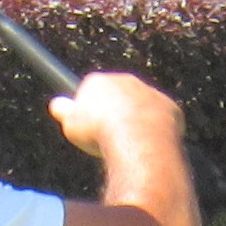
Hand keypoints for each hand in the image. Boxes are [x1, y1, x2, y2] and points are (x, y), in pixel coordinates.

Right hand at [48, 72, 184, 162]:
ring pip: (141, 106)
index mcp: (100, 81)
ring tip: (129, 145)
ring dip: (135, 121)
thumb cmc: (100, 132)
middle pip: (118, 94)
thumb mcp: (71, 124)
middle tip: (108, 136)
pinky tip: (149, 145)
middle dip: (114, 111)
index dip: (89, 108)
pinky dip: (155, 130)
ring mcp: (150, 93)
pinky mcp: (169, 107)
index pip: (91, 89)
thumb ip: (64, 112)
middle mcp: (127, 81)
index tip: (89, 125)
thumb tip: (56, 104)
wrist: (138, 139)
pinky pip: (161, 118)